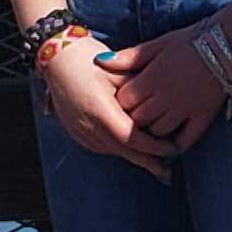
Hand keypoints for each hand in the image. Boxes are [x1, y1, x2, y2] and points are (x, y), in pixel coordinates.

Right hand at [40, 39, 179, 181]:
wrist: (58, 59)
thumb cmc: (91, 60)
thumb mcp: (119, 71)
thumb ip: (140, 92)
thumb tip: (165, 108)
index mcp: (99, 109)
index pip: (131, 137)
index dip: (153, 147)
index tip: (173, 149)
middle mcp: (87, 125)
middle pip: (123, 150)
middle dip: (147, 161)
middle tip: (168, 172)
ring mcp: (79, 130)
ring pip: (112, 151)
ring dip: (133, 157)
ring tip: (155, 164)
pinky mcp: (76, 132)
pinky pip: (101, 146)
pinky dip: (119, 149)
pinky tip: (133, 151)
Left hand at [104, 28, 231, 157]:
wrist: (226, 44)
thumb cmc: (188, 42)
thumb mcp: (156, 45)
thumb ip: (127, 57)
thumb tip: (99, 61)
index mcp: (152, 77)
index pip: (125, 101)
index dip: (123, 102)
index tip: (126, 99)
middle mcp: (166, 96)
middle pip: (138, 119)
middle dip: (134, 118)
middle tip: (137, 114)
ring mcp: (185, 108)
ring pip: (158, 131)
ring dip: (153, 131)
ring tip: (154, 125)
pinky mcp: (202, 116)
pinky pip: (186, 139)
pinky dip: (176, 145)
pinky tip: (172, 143)